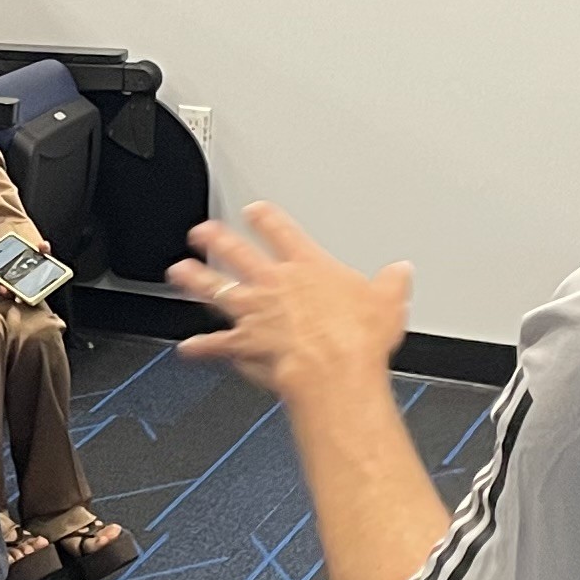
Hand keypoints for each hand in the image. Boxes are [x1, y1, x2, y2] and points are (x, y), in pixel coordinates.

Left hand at [172, 204, 409, 397]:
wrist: (333, 369)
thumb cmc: (357, 339)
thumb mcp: (388, 303)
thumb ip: (391, 284)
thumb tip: (400, 273)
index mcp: (309, 267)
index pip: (282, 232)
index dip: (266, 218)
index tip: (254, 210)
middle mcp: (276, 285)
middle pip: (239, 253)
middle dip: (218, 239)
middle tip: (202, 231)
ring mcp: (256, 313)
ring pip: (218, 289)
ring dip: (196, 279)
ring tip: (179, 271)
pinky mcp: (245, 343)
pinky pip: (217, 344)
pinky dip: (200, 347)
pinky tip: (187, 347)